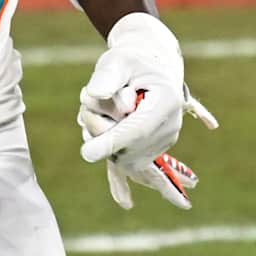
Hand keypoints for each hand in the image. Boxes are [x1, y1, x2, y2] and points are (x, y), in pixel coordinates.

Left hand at [77, 13, 218, 209]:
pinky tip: (121, 196)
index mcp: (166, 101)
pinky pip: (136, 169)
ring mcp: (163, 141)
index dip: (112, 140)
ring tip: (96, 106)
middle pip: (126, 145)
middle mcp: (169, 126)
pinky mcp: (152, 150)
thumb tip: (95, 95)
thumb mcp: (118, 59)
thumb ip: (107, 75)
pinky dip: (120, 171)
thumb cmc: (132, 59)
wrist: (149, 64)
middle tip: (86, 100)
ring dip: (102, 137)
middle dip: (99, 130)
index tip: (88, 153)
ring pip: (123, 157)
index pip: (137, 128)